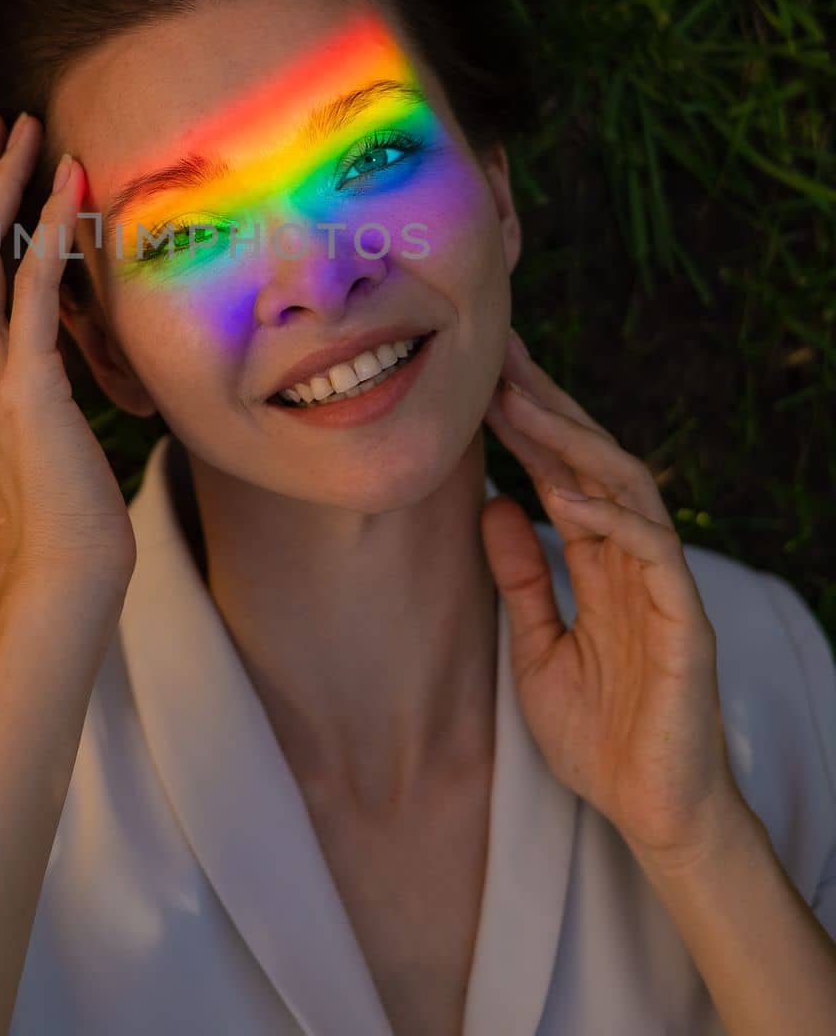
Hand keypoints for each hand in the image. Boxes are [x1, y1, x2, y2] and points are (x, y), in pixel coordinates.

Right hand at [0, 111, 136, 590]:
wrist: (60, 579)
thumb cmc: (56, 516)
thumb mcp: (20, 440)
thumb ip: (14, 392)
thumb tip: (40, 362)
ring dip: (1, 184)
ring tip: (29, 132)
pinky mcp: (27, 388)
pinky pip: (29, 292)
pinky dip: (46, 232)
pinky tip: (72, 189)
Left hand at [478, 330, 746, 869]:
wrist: (650, 812)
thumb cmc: (599, 734)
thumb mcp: (536, 646)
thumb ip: (521, 579)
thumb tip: (496, 504)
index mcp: (600, 564)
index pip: (565, 474)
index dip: (529, 425)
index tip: (482, 378)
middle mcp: (633, 561)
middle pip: (596, 463)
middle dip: (550, 406)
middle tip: (501, 356)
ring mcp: (663, 587)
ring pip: (628, 490)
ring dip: (574, 443)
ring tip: (523, 404)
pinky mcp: (686, 623)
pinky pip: (655, 554)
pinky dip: (612, 520)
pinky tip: (566, 496)